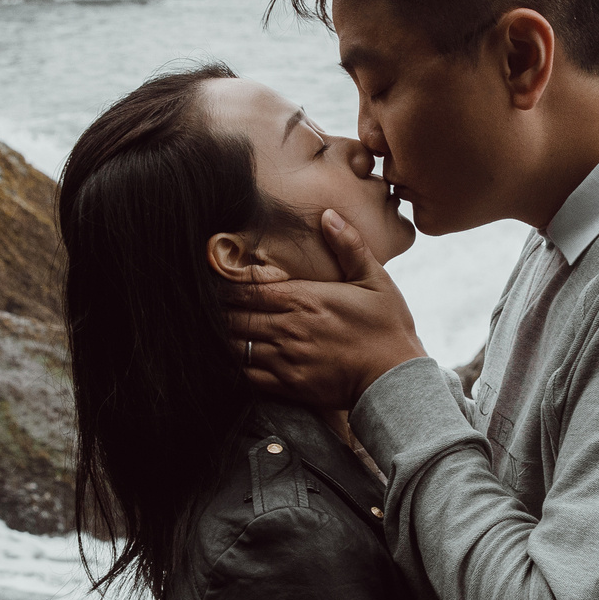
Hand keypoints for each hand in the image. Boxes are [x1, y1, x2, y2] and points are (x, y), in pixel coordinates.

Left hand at [227, 209, 428, 410]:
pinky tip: (230, 356)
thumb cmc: (387, 327)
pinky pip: (246, 374)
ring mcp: (286, 358)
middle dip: (216, 309)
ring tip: (211, 327)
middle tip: (202, 302)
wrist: (396, 379)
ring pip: (235, 345)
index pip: (247, 288)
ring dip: (223, 335)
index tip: (212, 279)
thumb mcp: (375, 280)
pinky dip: (234, 363)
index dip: (224, 284)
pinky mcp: (288, 385)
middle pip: (234, 316)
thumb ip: (350, 245)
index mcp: (304, 298)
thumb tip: (328, 214)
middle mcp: (288, 327)